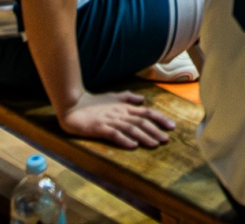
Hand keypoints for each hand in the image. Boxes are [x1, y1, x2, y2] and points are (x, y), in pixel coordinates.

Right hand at [57, 92, 174, 148]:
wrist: (73, 106)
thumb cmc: (93, 102)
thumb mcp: (113, 97)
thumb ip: (128, 98)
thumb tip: (142, 99)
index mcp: (125, 107)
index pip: (146, 112)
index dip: (160, 118)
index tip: (172, 126)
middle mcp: (120, 113)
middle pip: (141, 122)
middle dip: (155, 130)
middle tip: (166, 139)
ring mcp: (110, 121)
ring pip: (131, 129)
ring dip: (144, 136)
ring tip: (155, 144)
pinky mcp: (100, 128)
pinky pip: (114, 134)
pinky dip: (124, 140)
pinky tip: (133, 146)